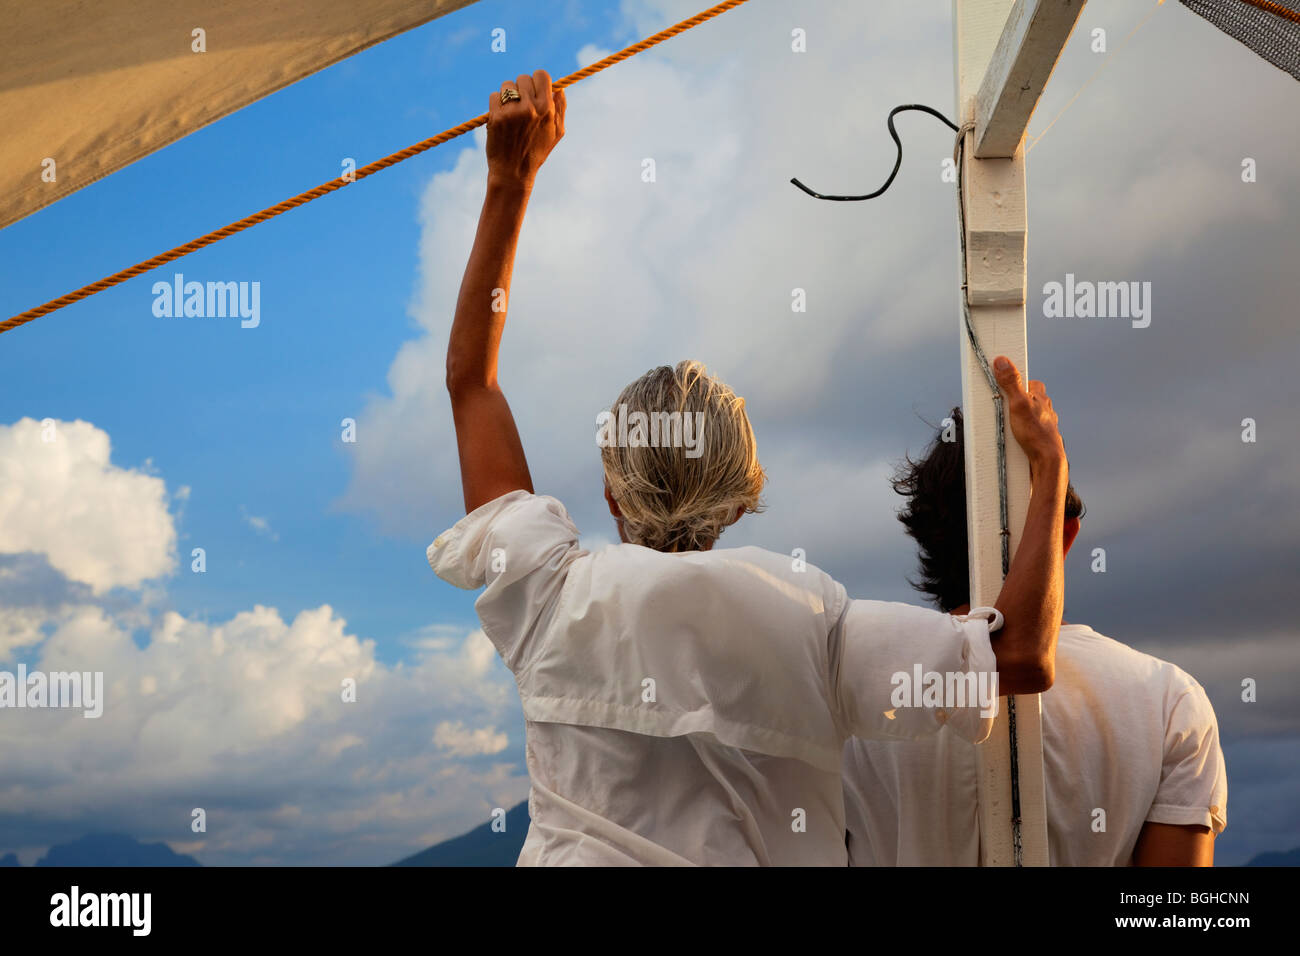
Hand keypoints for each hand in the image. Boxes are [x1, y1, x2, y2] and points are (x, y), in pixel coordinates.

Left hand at [486, 70, 566, 187]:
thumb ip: (560, 108)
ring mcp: (512, 112)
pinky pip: (494, 96)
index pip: (541, 75)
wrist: (513, 173)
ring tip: (510, 112)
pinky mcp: (496, 117)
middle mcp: (530, 108)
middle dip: (521, 88)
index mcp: (547, 109)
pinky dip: (496, 104)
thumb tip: (559, 88)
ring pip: (507, 85)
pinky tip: (501, 118)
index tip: (533, 89)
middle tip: (520, 104)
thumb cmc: (536, 152)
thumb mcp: (557, 133)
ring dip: (507, 95)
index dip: (537, 80)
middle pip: (523, 78)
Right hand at [993, 356, 1065, 469]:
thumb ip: (1011, 383)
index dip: (1018, 384)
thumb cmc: (1036, 434)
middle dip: (1014, 404)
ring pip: (1028, 417)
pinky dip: (1019, 434)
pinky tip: (1012, 440)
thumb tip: (1003, 361)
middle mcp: (1044, 411)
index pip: (1032, 383)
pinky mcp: (1038, 440)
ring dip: (1016, 421)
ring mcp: (1042, 425)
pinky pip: (1027, 432)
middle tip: (1002, 409)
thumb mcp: (1018, 403)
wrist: (1046, 462)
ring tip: (1005, 427)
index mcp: (1041, 399)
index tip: (1005, 385)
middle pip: (1028, 400)